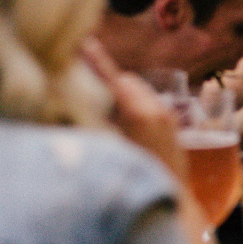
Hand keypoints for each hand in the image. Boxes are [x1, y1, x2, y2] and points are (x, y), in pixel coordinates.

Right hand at [81, 38, 184, 176]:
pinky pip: (151, 104)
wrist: (170, 200)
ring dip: (123, 94)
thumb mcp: (107, 150)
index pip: (113, 78)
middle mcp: (156, 109)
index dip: (96, 60)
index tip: (83, 42)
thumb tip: (69, 107)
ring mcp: (168, 117)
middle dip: (108, 80)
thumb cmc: (134, 179)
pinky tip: (125, 124)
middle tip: (88, 85)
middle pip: (127, 81)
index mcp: (138, 113)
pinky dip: (136, 104)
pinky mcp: (173, 126)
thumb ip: (90, 124)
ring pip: (140, 91)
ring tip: (106, 109)